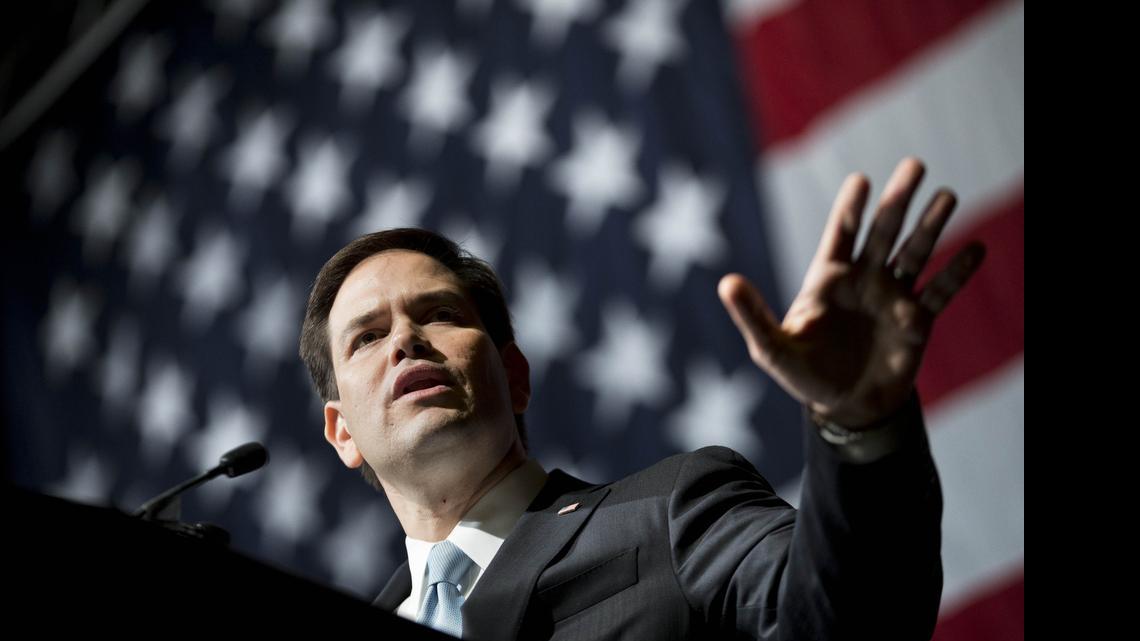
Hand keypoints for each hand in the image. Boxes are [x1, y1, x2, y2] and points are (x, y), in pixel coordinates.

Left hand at [718, 157, 984, 428]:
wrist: (844, 408)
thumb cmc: (804, 374)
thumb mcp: (771, 348)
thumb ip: (752, 314)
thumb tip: (725, 282)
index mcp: (828, 279)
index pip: (841, 233)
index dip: (850, 208)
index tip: (861, 180)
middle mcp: (864, 280)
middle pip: (884, 232)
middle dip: (898, 201)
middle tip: (915, 165)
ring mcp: (892, 297)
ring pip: (915, 253)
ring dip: (931, 225)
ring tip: (948, 195)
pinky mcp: (917, 322)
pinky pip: (939, 291)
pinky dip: (957, 272)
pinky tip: (976, 248)